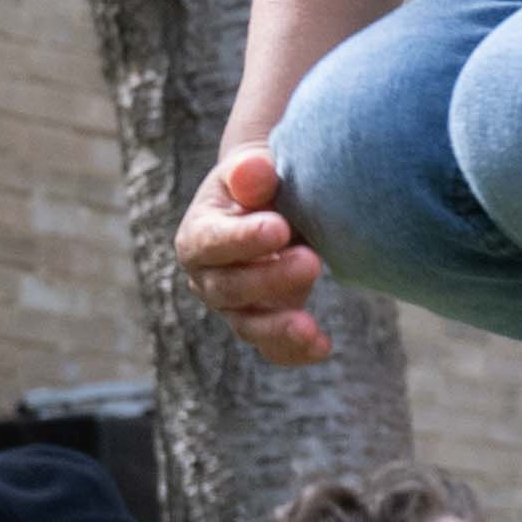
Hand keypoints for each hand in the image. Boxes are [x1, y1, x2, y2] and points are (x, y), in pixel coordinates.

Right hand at [176, 139, 331, 361]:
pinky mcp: (262, 323)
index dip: (243, 239)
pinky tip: (323, 347)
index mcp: (198, 236)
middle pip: (231, 288)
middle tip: (312, 261)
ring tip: (311, 328)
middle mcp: (208, 278)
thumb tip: (255, 172)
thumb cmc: (260, 185)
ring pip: (248, 325)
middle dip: (270, 278)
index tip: (279, 227)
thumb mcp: (253, 170)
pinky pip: (272, 348)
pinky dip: (295, 352)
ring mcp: (234, 307)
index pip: (212, 242)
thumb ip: (251, 171)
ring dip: (279, 328)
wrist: (273, 207)